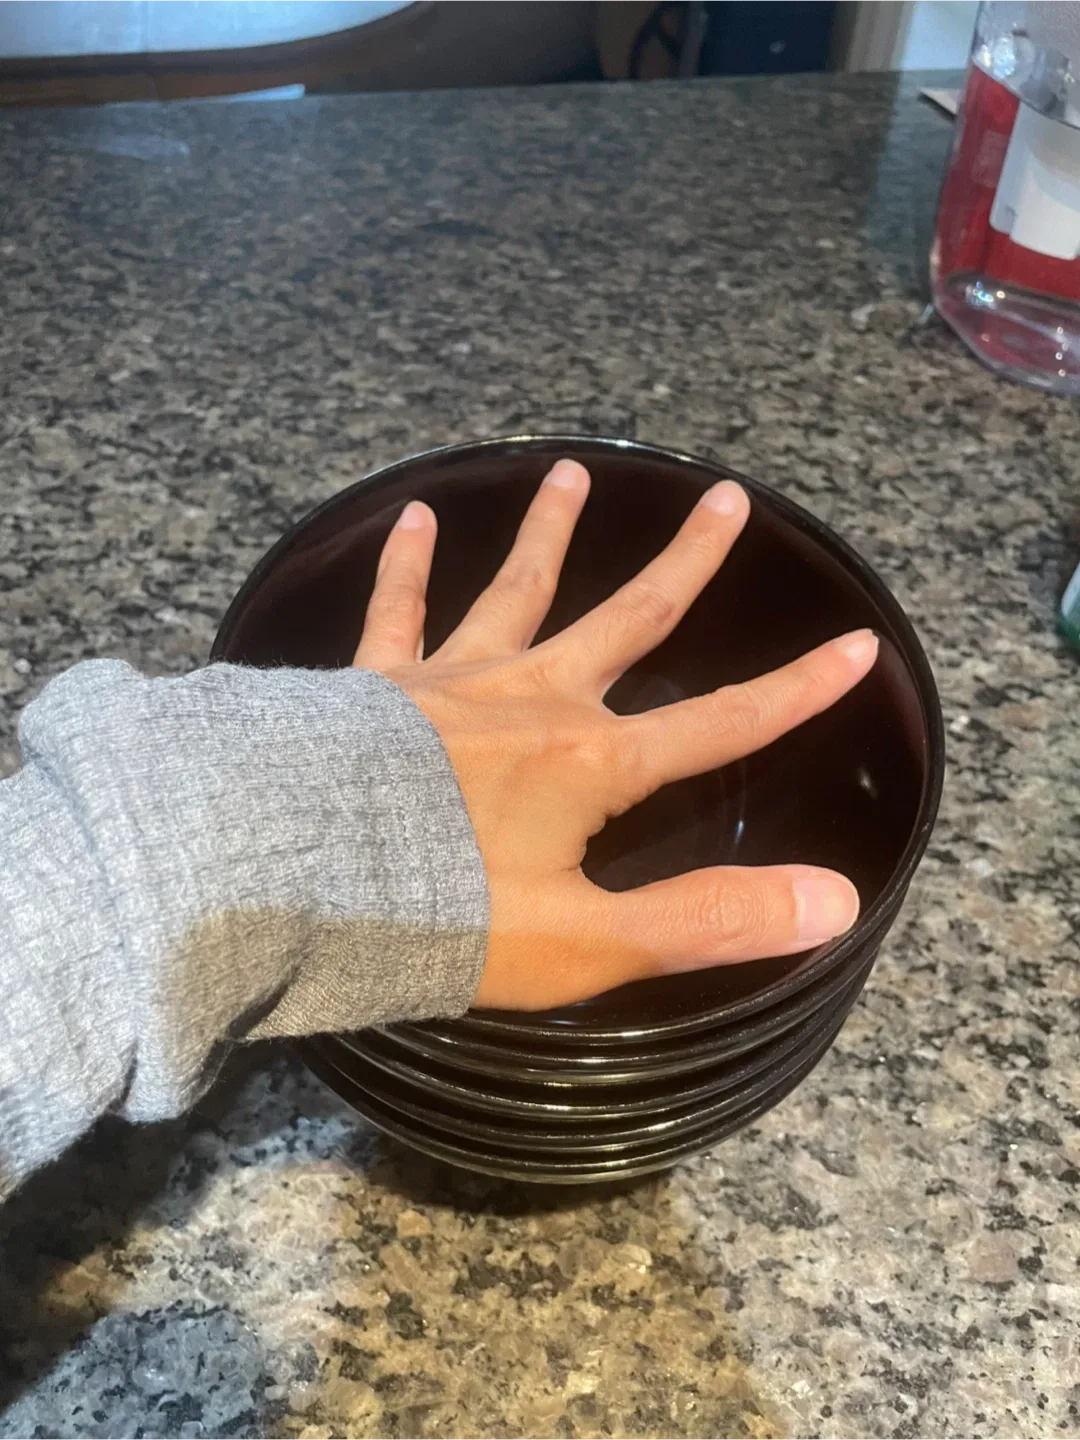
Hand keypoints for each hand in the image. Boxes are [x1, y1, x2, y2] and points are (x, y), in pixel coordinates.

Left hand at [353, 460, 876, 1010]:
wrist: (293, 873)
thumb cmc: (440, 914)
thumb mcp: (586, 941)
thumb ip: (706, 918)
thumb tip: (838, 898)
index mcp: (592, 764)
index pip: (719, 723)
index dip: (794, 692)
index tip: (856, 644)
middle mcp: (534, 701)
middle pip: (627, 619)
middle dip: (685, 563)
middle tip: (727, 500)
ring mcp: (453, 681)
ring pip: (517, 591)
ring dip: (549, 531)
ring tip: (571, 470)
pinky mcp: (378, 682)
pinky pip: (397, 612)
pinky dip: (406, 565)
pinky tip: (414, 515)